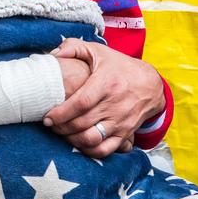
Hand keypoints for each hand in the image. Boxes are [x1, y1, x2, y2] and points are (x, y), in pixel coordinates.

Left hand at [42, 39, 165, 159]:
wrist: (150, 85)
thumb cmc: (118, 67)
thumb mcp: (98, 51)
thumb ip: (74, 47)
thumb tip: (53, 54)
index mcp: (106, 83)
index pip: (81, 103)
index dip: (61, 113)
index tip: (47, 117)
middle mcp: (115, 104)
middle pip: (82, 123)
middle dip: (61, 127)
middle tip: (50, 125)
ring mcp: (121, 121)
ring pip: (92, 139)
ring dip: (72, 140)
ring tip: (62, 133)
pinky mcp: (125, 134)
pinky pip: (105, 150)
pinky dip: (88, 151)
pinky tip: (78, 143)